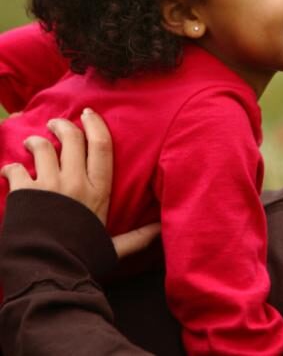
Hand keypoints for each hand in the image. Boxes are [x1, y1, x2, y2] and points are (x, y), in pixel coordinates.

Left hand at [0, 109, 159, 257]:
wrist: (50, 273)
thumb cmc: (83, 261)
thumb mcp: (114, 248)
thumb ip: (138, 237)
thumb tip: (161, 229)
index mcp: (100, 191)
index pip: (102, 147)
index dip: (95, 125)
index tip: (88, 114)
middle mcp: (76, 183)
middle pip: (72, 139)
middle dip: (62, 125)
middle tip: (54, 123)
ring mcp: (49, 186)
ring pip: (43, 147)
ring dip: (34, 142)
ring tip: (31, 143)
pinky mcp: (24, 194)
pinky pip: (15, 169)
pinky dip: (10, 168)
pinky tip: (9, 172)